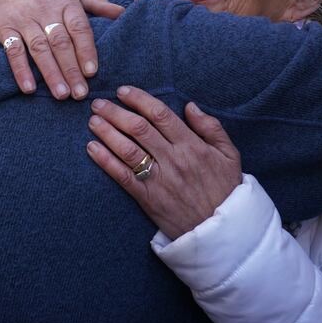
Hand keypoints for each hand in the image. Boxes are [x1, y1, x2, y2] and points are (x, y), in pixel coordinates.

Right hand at [0, 0, 124, 99]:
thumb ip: (98, 4)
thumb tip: (124, 13)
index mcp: (66, 2)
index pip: (79, 28)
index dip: (86, 50)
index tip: (92, 72)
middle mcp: (45, 10)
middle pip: (60, 42)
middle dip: (71, 69)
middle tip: (80, 93)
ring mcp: (24, 20)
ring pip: (39, 49)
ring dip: (50, 73)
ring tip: (61, 94)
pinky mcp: (5, 28)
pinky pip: (13, 51)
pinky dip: (20, 70)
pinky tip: (29, 88)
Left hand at [86, 86, 241, 239]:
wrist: (220, 231)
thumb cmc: (225, 189)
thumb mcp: (229, 154)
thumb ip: (211, 127)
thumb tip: (190, 106)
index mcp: (192, 145)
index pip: (160, 115)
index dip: (139, 99)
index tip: (123, 91)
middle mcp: (173, 159)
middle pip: (138, 129)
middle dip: (116, 112)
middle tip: (99, 103)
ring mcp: (159, 180)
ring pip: (127, 150)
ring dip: (107, 132)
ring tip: (93, 121)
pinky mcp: (147, 199)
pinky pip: (123, 176)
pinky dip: (105, 161)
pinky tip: (92, 148)